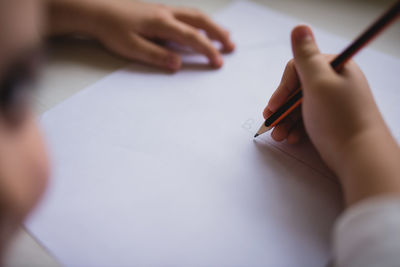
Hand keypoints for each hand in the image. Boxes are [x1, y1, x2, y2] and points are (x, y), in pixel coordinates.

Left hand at [45, 0, 234, 70]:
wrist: (95, 10)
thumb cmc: (111, 29)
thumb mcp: (131, 47)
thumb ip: (156, 56)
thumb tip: (178, 64)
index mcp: (162, 23)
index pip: (192, 37)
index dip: (208, 50)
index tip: (219, 62)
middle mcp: (167, 13)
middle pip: (200, 21)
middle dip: (218, 33)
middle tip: (232, 46)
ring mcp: (163, 10)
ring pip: (195, 15)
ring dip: (212, 26)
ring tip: (225, 35)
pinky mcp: (158, 12)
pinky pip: (186, 15)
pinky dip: (200, 22)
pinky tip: (200, 29)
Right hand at [264, 25, 399, 204]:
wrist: (359, 157)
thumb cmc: (339, 119)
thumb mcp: (318, 83)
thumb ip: (305, 56)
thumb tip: (299, 28)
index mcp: (335, 69)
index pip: (297, 69)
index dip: (283, 88)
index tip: (274, 106)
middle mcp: (335, 83)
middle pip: (297, 89)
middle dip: (282, 108)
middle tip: (272, 124)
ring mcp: (333, 103)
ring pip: (300, 106)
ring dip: (286, 121)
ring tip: (280, 136)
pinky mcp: (331, 120)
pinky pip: (307, 119)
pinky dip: (296, 128)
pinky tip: (292, 138)